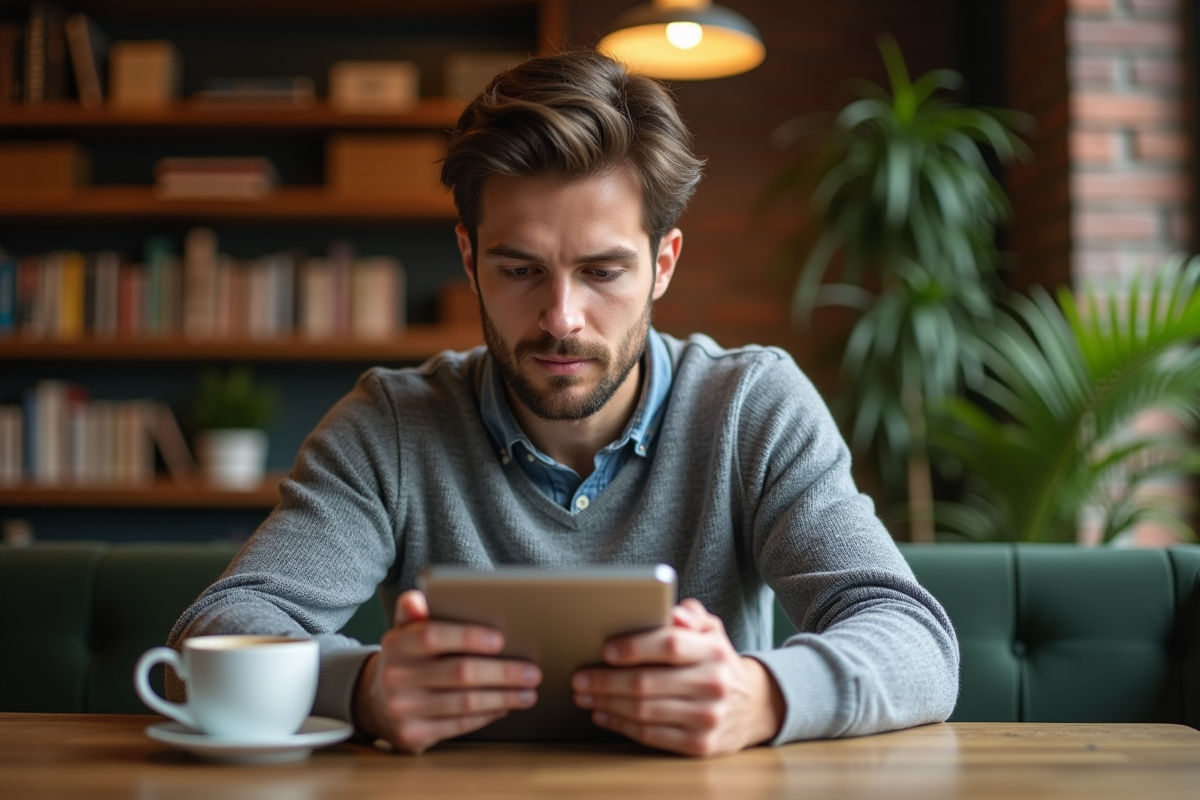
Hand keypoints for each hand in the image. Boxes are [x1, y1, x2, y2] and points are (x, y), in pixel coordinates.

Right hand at [353, 590, 541, 752]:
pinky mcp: (413, 736)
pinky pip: (459, 725)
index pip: (433, 636)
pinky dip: (487, 715)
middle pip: (460, 673)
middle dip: (503, 672)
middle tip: (533, 671)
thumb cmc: (406, 659)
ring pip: (465, 703)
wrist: (375, 703)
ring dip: (503, 697)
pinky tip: (504, 706)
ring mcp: (402, 710)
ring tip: (528, 691)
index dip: (468, 637)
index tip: (502, 639)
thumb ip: (414, 610)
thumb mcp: (404, 632)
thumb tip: (416, 599)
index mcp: (396, 645)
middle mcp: (395, 678)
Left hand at [571, 598, 783, 756]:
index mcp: (714, 651)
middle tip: (579, 677)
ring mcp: (708, 718)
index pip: (670, 645)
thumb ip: (689, 615)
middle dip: (606, 681)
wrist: (754, 705)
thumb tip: (671, 612)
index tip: (605, 650)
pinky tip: (604, 714)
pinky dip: (621, 725)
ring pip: (644, 712)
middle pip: (647, 683)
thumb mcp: (712, 630)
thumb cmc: (717, 660)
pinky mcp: (700, 745)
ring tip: (585, 694)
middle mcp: (713, 684)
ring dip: (607, 703)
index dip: (634, 647)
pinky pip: (651, 736)